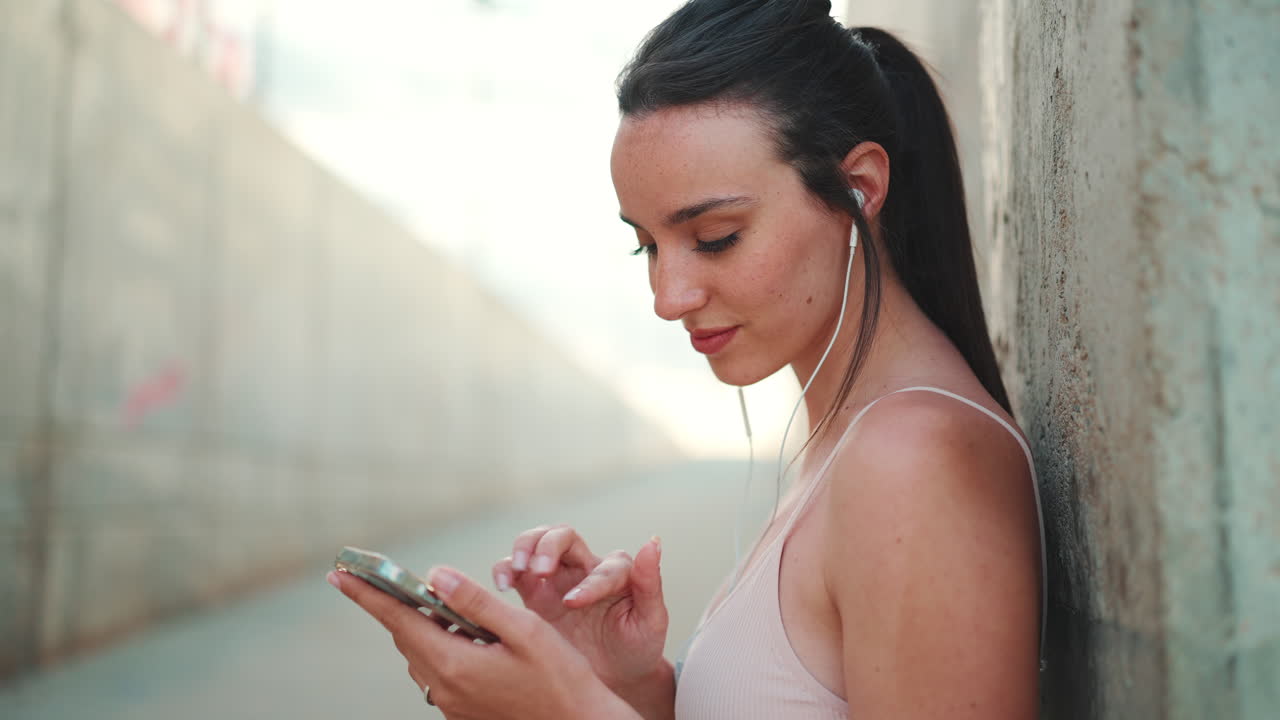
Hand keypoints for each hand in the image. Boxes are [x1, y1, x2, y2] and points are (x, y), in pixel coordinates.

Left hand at [329, 565, 638, 719]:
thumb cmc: (561, 678)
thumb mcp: (525, 630)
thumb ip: (476, 602)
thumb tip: (435, 575)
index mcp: (454, 663)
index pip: (397, 618)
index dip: (366, 593)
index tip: (338, 573)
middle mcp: (444, 687)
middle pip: (405, 635)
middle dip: (396, 604)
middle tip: (386, 576)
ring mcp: (451, 703)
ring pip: (421, 653)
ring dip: (423, 626)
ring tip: (446, 605)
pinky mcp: (461, 711)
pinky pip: (437, 672)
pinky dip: (441, 646)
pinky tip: (469, 636)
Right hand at [492, 526, 668, 695]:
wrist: (612, 678)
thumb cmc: (636, 648)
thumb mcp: (651, 621)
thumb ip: (650, 584)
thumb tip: (653, 541)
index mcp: (617, 572)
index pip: (602, 566)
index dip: (589, 581)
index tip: (574, 603)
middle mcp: (585, 568)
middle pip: (562, 536)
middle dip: (548, 547)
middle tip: (539, 569)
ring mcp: (558, 579)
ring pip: (536, 542)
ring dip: (525, 548)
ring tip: (518, 569)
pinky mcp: (534, 594)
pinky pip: (515, 570)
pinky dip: (504, 569)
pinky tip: (501, 585)